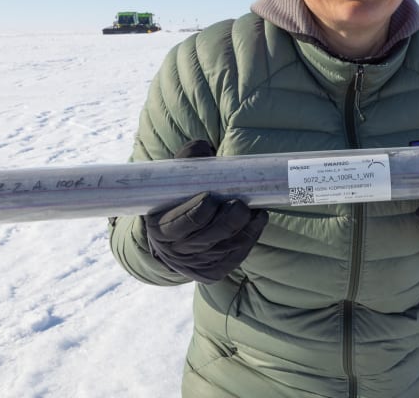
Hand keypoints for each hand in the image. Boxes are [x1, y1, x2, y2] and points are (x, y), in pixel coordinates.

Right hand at [143, 140, 267, 282]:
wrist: (172, 236)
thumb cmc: (175, 200)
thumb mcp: (172, 181)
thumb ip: (186, 161)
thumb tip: (205, 147)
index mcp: (162, 229)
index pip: (185, 222)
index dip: (199, 210)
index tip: (210, 196)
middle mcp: (177, 252)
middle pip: (210, 236)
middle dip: (229, 219)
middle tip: (241, 203)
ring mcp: (196, 265)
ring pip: (227, 247)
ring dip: (245, 229)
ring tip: (255, 211)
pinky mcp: (213, 272)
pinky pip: (236, 257)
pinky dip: (249, 239)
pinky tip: (257, 222)